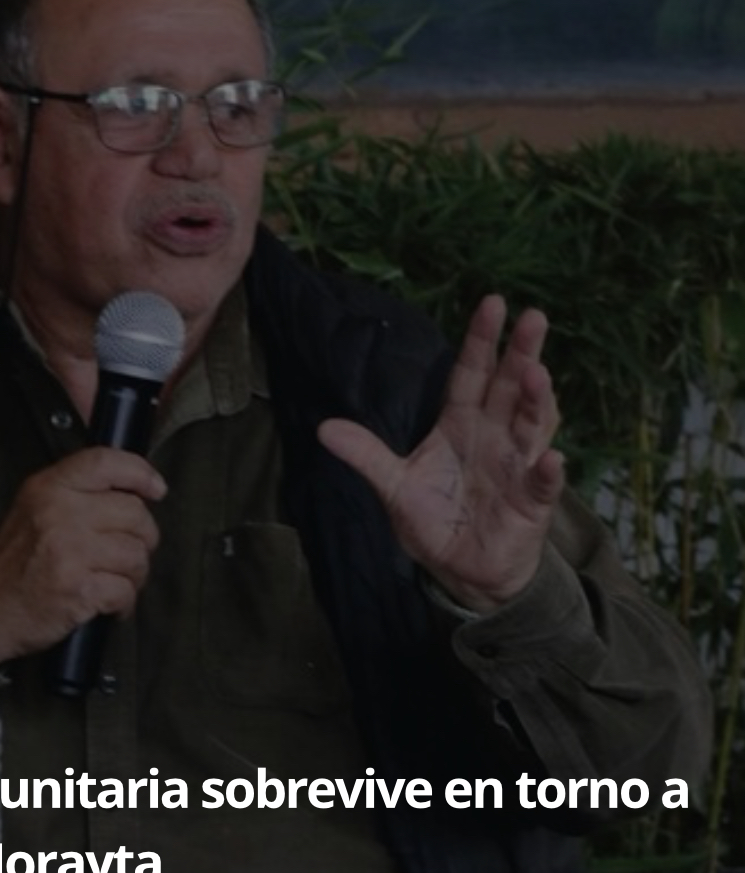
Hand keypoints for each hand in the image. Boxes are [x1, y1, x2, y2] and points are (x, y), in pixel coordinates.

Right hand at [0, 448, 165, 664]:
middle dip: (143, 537)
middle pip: (134, 512)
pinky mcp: (78, 589)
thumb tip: (132, 489)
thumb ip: (75, 492)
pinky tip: (111, 604)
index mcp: (50, 487)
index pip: (106, 462)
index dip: (140, 472)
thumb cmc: (12, 561)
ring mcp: (71, 551)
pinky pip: (125, 590)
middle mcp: (61, 513)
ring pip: (136, 554)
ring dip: (135, 574)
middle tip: (130, 552)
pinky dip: (125, 602)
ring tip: (118, 581)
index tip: (156, 488)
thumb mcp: (33, 507)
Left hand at [318, 295, 564, 613]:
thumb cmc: (435, 519)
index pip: (471, 373)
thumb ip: (366, 455)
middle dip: (522, 353)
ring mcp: (516, 467)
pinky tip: (550, 458)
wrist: (463, 570)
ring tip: (537, 374)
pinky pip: (541, 484)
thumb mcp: (394, 486)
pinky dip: (546, 472)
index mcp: (460, 424)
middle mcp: (494, 437)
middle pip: (510, 387)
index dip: (481, 340)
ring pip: (531, 425)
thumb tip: (323, 428)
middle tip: (533, 317)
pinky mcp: (530, 504)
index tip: (493, 302)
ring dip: (536, 400)